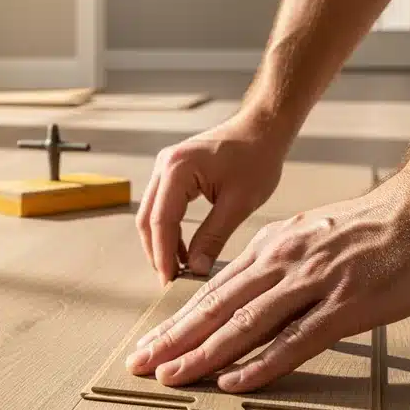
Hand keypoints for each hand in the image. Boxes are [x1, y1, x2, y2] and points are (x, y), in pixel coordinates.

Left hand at [126, 175, 409, 392]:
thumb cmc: (382, 225)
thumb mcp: (317, 234)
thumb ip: (285, 261)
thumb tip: (257, 289)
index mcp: (275, 244)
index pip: (215, 289)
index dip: (179, 319)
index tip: (152, 341)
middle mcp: (284, 261)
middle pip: (216, 306)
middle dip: (173, 338)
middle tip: (140, 364)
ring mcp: (314, 282)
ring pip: (245, 323)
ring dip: (203, 353)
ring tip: (171, 375)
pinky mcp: (347, 304)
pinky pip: (295, 339)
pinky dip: (261, 363)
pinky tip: (233, 379)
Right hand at [136, 114, 291, 285]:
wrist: (262, 129)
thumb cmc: (256, 158)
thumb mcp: (238, 203)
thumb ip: (213, 237)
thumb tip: (195, 268)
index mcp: (177, 170)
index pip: (160, 221)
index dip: (163, 254)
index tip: (169, 281)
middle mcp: (164, 165)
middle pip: (147, 218)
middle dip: (157, 252)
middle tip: (170, 280)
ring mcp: (166, 167)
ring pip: (151, 213)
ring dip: (161, 242)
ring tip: (178, 269)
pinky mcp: (173, 171)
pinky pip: (162, 205)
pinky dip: (169, 229)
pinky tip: (184, 249)